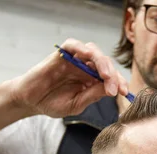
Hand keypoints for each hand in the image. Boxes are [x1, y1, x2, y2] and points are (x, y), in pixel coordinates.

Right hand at [8, 39, 128, 117]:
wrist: (31, 101)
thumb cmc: (53, 103)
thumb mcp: (77, 104)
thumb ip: (93, 95)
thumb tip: (111, 89)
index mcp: (92, 80)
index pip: (111, 77)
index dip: (120, 83)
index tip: (125, 93)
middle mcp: (86, 68)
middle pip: (106, 63)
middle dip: (113, 75)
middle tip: (115, 88)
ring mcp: (74, 60)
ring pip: (93, 52)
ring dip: (102, 62)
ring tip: (106, 76)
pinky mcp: (61, 54)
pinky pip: (74, 45)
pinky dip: (82, 48)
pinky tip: (88, 55)